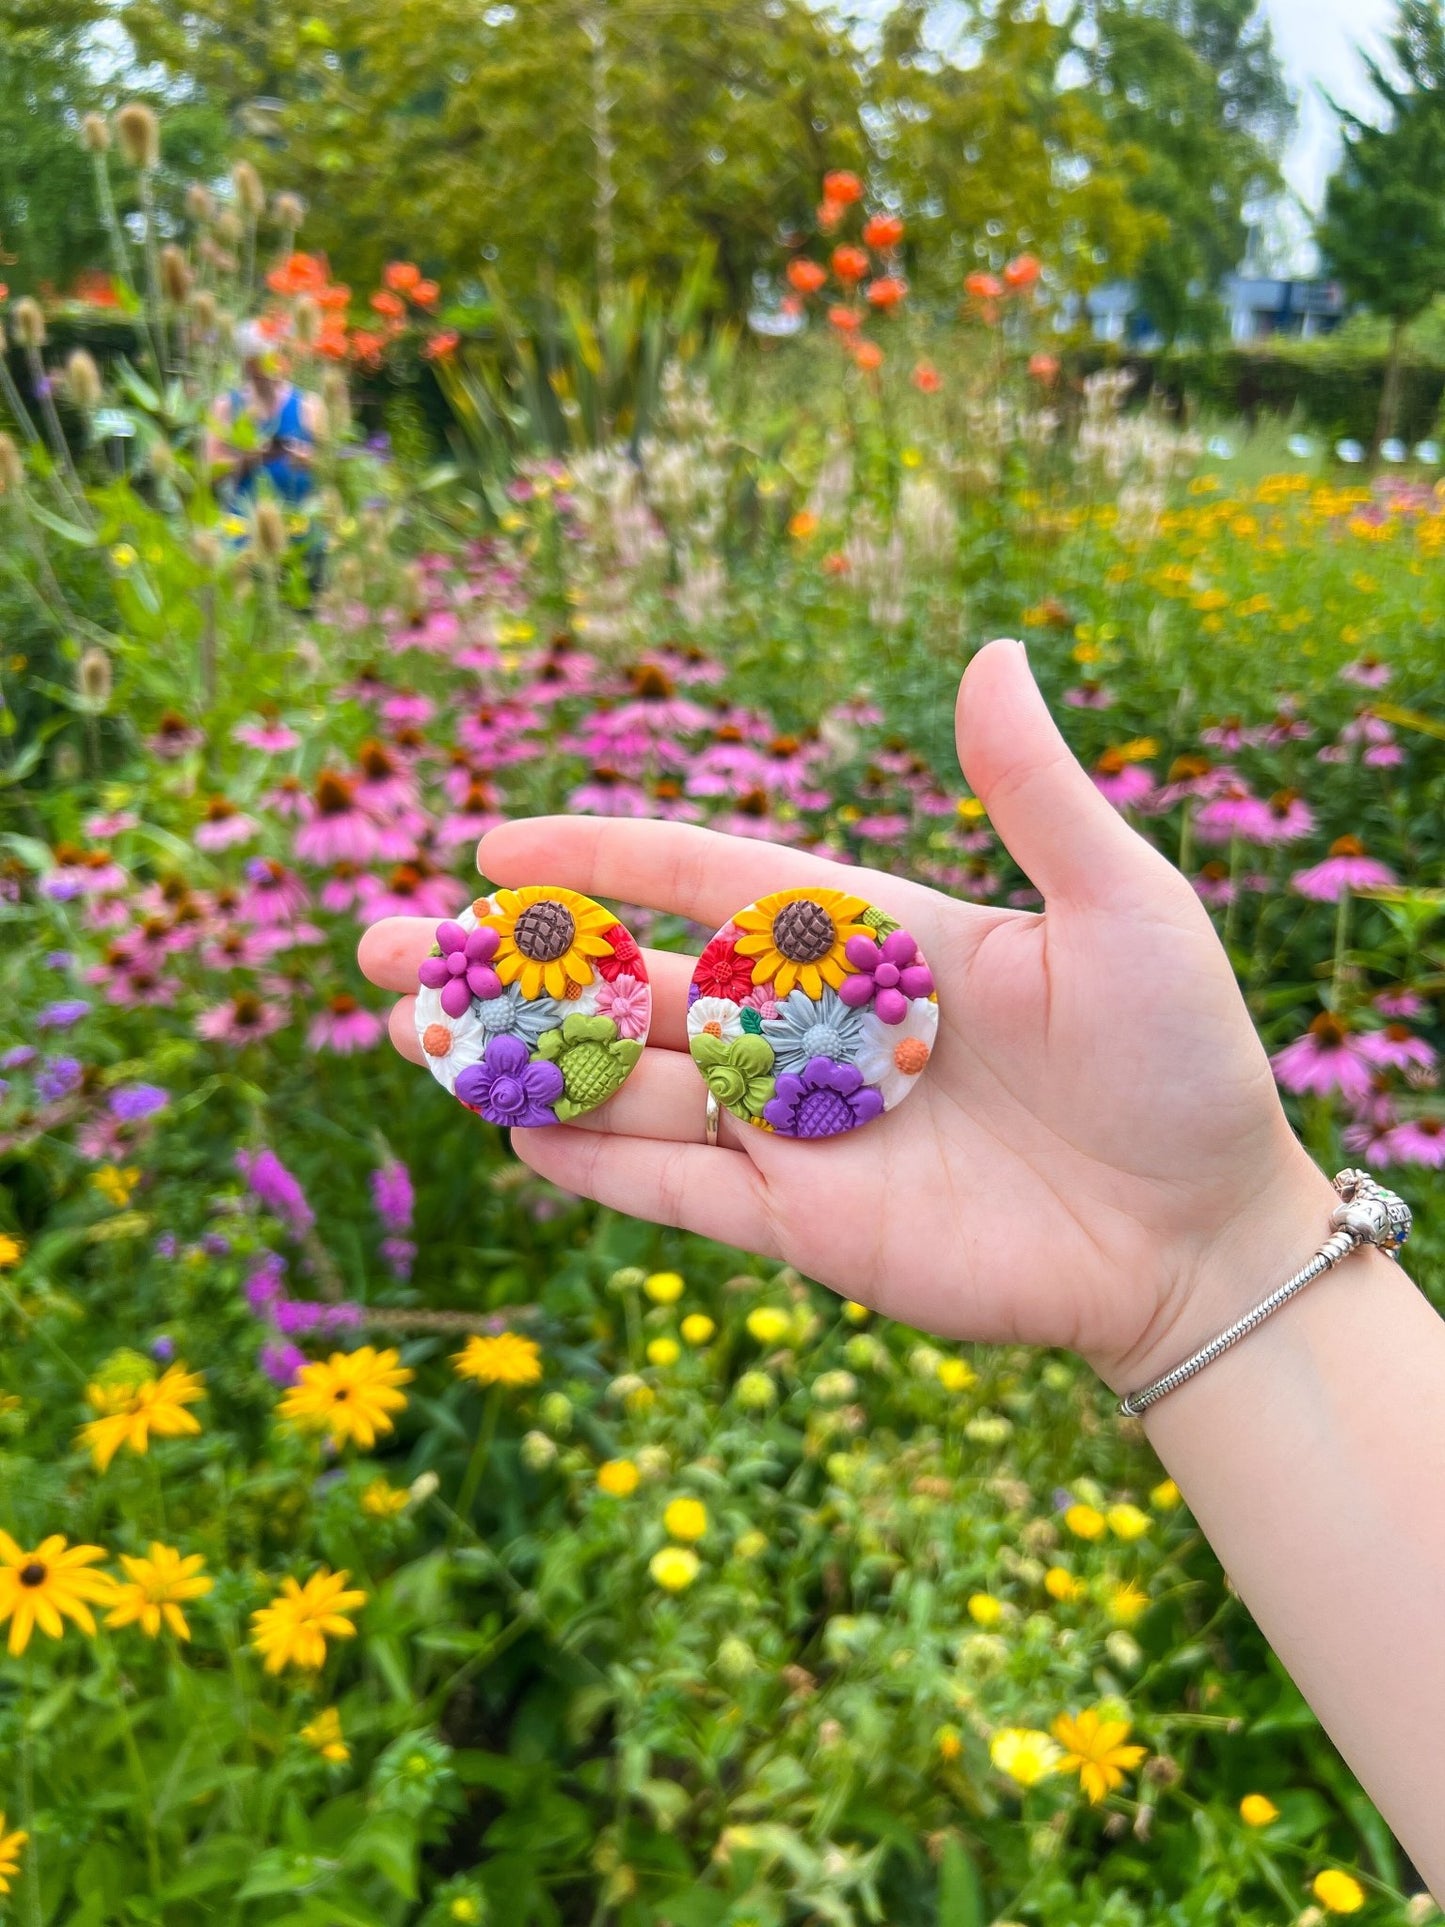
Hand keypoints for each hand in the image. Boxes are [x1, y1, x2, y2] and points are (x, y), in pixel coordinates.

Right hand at [359, 638, 1331, 1390]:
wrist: (1203, 1242)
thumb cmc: (1180, 1060)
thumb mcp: (1122, 909)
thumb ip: (1034, 796)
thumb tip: (994, 650)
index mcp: (867, 938)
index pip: (703, 878)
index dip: (599, 856)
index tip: (493, 839)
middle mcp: (810, 1029)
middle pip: (629, 985)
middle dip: (503, 967)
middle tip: (374, 947)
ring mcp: (800, 1130)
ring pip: (629, 1086)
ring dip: (517, 1060)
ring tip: (405, 1036)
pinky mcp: (806, 1227)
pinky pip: (679, 1190)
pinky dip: (598, 1165)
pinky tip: (515, 1130)